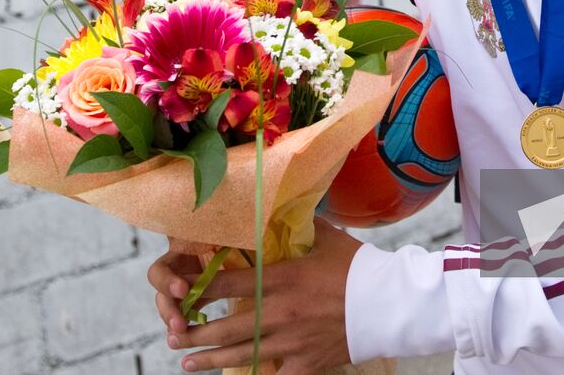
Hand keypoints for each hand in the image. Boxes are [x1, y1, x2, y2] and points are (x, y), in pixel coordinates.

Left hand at [150, 218, 363, 373]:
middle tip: (172, 334)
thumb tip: (281, 204)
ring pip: (240, 354)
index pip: (227, 284)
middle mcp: (279, 313)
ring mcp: (291, 342)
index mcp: (281, 280)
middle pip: (225, 326)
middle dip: (194, 332)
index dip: (197, 288)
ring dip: (208, 359)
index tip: (177, 289)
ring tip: (186, 362)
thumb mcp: (327, 238)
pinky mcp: (306, 363)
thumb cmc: (360, 267)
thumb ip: (299, 224)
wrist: (390, 305)